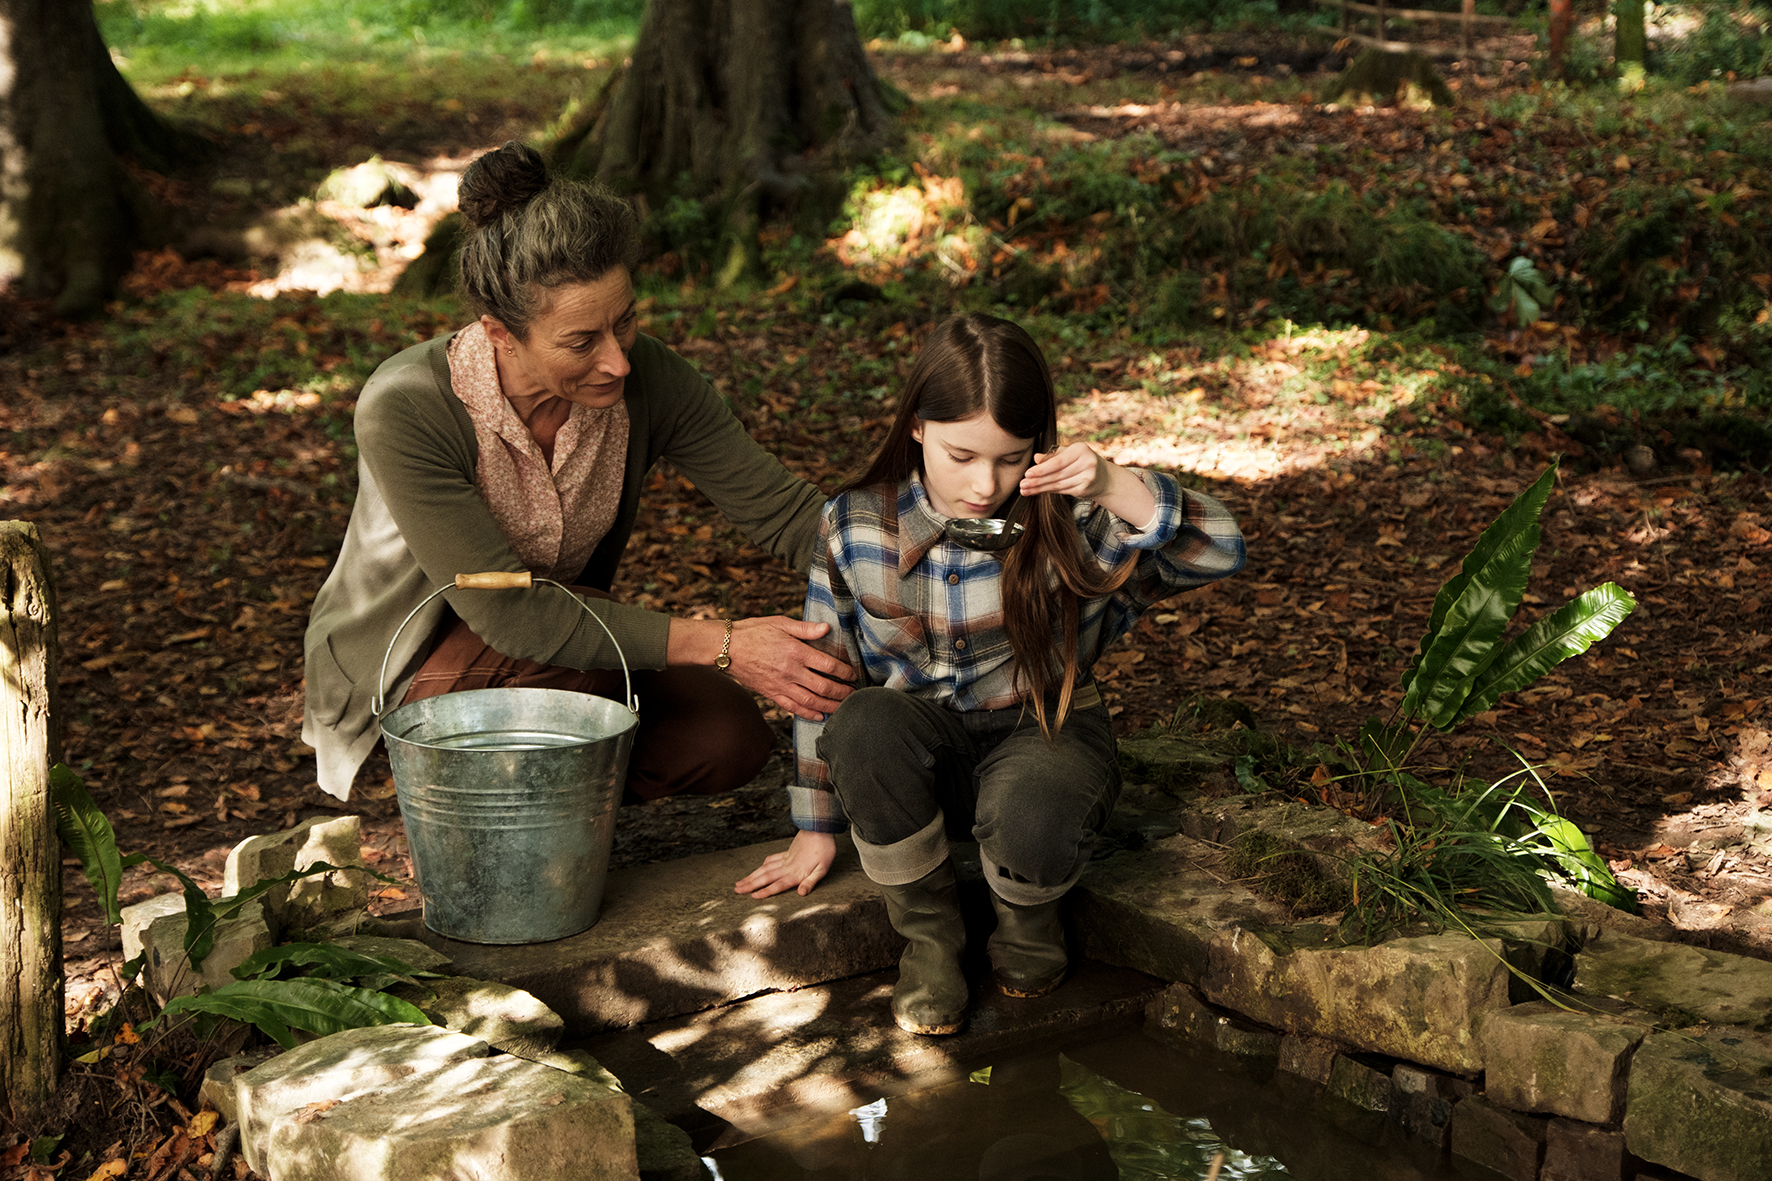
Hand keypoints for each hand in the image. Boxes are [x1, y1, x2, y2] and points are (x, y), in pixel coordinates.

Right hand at [728, 617, 853, 719]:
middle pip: (824, 687)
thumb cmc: (753, 632)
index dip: (845, 672)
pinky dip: (808, 714)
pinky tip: (820, 716)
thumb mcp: (780, 623)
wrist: (726, 648)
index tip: (854, 674)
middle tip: (854, 693)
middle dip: (842, 692)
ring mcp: (781, 685)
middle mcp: (790, 671)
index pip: (828, 665)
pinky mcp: (772, 694)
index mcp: (795, 652)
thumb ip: (805, 628)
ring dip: (830, 706)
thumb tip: (827, 628)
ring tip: (843, 707)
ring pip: (811, 701)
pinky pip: (793, 707)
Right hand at [735, 830, 836, 898]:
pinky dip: (763, 864)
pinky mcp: (787, 852)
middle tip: (737, 890)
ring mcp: (786, 859)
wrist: (820, 827)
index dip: (766, 891)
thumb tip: (802, 893)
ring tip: (740, 882)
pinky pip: (772, 859)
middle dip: (750, 884)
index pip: (778, 885)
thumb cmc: (825, 849)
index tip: (753, 897)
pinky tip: (759, 867)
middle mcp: (787, 866)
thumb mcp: (823, 868)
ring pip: (765, 868)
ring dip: (752, 876)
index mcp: (796, 872)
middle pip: (766, 877)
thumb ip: (811, 881)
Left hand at [1021, 442, 1110, 498]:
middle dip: (1037, 480)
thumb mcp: (1069, 454)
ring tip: (1025, 490)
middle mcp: (1087, 463)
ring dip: (1039, 488)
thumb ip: (1052, 456)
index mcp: (1081, 449)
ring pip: (1058, 484)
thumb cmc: (1082, 462)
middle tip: (1022, 484)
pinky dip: (1048, 491)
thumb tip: (1036, 458)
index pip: (1058, 462)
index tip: (1027, 473)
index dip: (1042, 469)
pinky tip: (1037, 491)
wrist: (1104, 478)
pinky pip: (1062, 490)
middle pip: (1057, 474)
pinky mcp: (1085, 489)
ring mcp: (1088, 477)